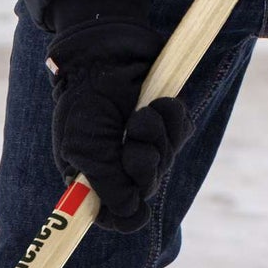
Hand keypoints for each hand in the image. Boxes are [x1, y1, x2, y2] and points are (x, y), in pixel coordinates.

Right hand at [46, 0, 191, 232]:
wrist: (106, 49)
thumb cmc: (87, 98)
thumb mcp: (86, 148)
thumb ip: (108, 187)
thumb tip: (131, 218)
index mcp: (92, 178)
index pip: (114, 215)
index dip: (125, 213)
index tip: (132, 204)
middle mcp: (119, 165)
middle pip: (146, 188)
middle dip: (145, 163)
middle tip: (133, 137)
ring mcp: (144, 142)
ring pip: (167, 160)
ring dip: (158, 135)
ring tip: (142, 112)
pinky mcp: (165, 119)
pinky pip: (181, 132)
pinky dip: (173, 116)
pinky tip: (158, 101)